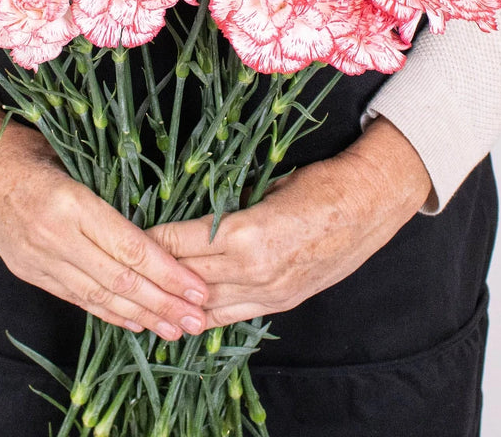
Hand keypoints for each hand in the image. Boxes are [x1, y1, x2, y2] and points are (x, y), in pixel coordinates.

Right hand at [0, 100, 207, 340]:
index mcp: (67, 202)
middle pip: (118, 279)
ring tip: (175, 329)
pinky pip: (74, 297)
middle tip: (198, 319)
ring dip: (140, 316)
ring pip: (97, 295)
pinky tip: (135, 323)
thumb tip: (158, 224)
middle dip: (163, 302)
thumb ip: (107, 194)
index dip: (166, 272)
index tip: (198, 286)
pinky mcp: (28, 271)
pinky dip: (107, 313)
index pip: (128, 246)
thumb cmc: (26, 148)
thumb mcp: (70, 158)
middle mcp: (51, 237)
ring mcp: (36, 259)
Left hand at [148, 116, 432, 326]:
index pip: (182, 242)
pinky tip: (184, 315)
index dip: (153, 239)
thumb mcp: (266, 186)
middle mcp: (255, 269)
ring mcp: (270, 291)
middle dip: (157, 270)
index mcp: (247, 233)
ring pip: (207, 303)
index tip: (131, 234)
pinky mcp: (282, 302)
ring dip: (176, 299)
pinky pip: (234, 315)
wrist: (370, 205)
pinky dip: (205, 315)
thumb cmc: (319, 184)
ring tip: (149, 293)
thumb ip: (230, 206)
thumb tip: (197, 213)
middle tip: (131, 263)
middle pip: (188, 276)